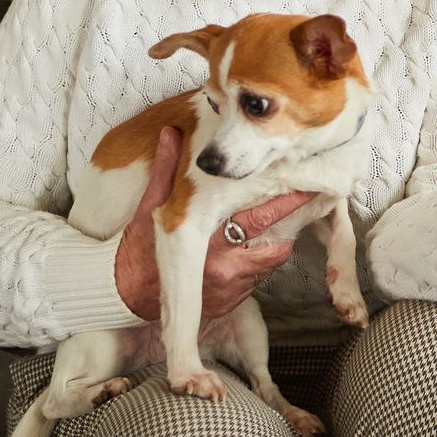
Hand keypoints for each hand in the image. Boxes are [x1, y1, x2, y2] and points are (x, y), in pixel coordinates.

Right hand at [113, 127, 316, 320]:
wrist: (125, 294)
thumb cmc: (138, 249)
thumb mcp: (150, 207)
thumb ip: (166, 171)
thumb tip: (171, 134)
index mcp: (209, 242)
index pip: (258, 218)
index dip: (285, 202)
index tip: (305, 186)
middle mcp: (225, 268)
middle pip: (276, 243)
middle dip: (294, 221)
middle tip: (311, 198)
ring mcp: (231, 288)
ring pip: (271, 262)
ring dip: (279, 241)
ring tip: (287, 220)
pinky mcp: (232, 302)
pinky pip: (259, 279)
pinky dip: (262, 262)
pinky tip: (260, 245)